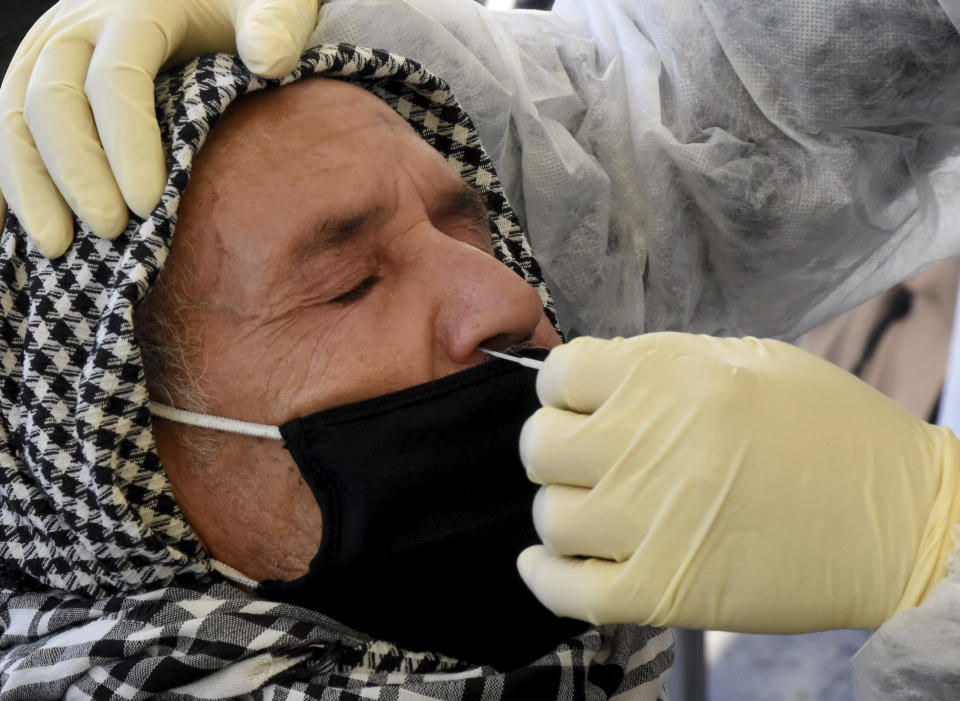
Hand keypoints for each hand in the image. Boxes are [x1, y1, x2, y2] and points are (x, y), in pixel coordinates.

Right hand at [0, 0, 318, 256]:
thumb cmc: (242, 10)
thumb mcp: (272, 4)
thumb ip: (275, 23)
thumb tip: (270, 59)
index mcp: (134, 9)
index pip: (117, 78)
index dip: (127, 141)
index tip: (148, 201)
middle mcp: (77, 27)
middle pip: (53, 99)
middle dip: (78, 172)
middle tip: (112, 230)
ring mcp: (49, 55)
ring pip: (15, 118)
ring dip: (31, 185)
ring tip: (58, 246)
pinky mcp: (37, 82)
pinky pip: (10, 131)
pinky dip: (11, 179)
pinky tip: (19, 228)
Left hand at [518, 334, 959, 632]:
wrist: (903, 521)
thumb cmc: (832, 430)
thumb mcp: (752, 360)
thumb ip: (663, 365)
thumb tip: (595, 381)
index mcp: (670, 378)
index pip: (560, 375)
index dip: (565, 390)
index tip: (579, 405)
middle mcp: (649, 444)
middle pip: (539, 446)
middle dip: (557, 448)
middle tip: (587, 458)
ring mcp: (653, 522)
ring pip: (549, 516)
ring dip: (564, 511)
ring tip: (596, 510)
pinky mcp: (665, 590)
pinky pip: (566, 591)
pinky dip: (546, 577)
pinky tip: (549, 563)